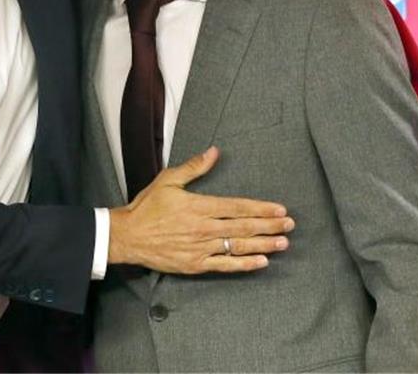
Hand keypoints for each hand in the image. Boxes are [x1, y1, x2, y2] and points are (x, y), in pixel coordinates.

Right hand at [107, 147, 294, 273]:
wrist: (128, 236)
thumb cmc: (147, 207)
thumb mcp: (168, 180)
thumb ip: (194, 167)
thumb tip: (214, 152)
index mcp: (199, 206)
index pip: (238, 207)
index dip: (261, 209)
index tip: (279, 210)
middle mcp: (204, 228)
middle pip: (243, 227)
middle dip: (269, 226)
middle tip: (289, 225)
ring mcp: (201, 248)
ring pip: (238, 247)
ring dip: (263, 245)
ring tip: (282, 243)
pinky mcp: (196, 265)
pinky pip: (225, 266)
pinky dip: (244, 264)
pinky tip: (261, 262)